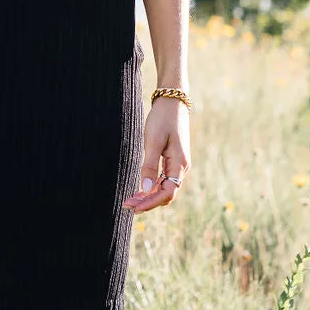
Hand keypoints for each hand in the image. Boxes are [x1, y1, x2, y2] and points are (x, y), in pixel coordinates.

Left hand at [122, 98, 190, 213]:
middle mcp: (182, 168)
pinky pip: (165, 180)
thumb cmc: (162, 119)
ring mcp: (179, 165)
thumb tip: (146, 189)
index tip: (135, 207)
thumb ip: (150, 166)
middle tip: (127, 205)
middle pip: (166, 194)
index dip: (151, 203)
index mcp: (180, 164)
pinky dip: (153, 186)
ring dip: (150, 196)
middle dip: (148, 202)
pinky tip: (141, 188)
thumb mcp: (153, 141)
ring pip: (165, 188)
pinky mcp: (174, 160)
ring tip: (132, 199)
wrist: (172, 102)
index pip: (167, 193)